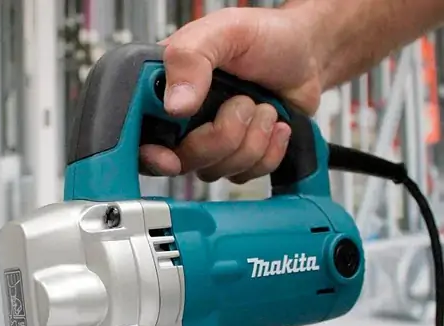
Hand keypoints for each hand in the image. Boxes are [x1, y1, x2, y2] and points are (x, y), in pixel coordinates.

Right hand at [139, 6, 321, 184]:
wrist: (305, 56)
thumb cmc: (264, 38)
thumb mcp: (223, 31)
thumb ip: (191, 58)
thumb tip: (174, 104)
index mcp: (165, 93)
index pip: (139, 137)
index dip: (151, 154)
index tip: (170, 155)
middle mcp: (182, 125)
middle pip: (183, 162)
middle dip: (220, 137)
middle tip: (242, 103)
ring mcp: (209, 146)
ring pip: (217, 172)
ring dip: (250, 139)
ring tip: (262, 106)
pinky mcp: (236, 160)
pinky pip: (245, 176)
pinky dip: (267, 151)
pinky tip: (272, 125)